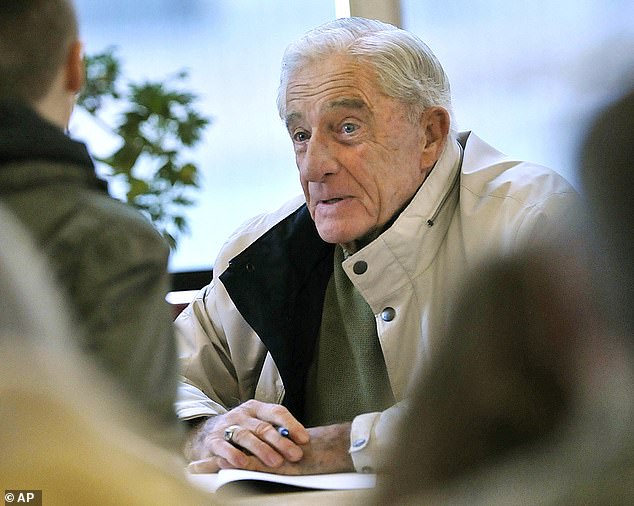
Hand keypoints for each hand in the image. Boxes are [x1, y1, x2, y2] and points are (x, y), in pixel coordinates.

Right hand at [185, 400, 308, 472]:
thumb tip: (300, 441)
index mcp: (256, 408)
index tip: (304, 439)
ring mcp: (227, 426)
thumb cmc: (240, 430)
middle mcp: (242, 415)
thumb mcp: (257, 424)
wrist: (205, 432)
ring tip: (275, 462)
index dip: (291, 425)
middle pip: (263, 427)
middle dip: (280, 442)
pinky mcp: (213, 440)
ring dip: (261, 450)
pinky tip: (243, 463)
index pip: (276, 412)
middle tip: (294, 454)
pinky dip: (233, 455)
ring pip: (246, 436)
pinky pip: (223, 446)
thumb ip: (274, 429)